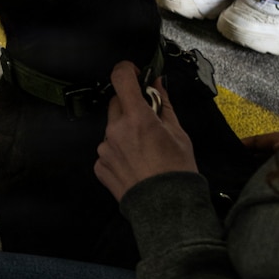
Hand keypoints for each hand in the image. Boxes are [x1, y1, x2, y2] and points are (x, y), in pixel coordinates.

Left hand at [94, 61, 199, 201]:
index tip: (134, 72)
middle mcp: (116, 130)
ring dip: (125, 131)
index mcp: (137, 118)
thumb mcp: (179, 133)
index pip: (121, 78)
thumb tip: (157, 84)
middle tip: (149, 120)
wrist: (167, 208)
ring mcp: (104, 148)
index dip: (126, 70)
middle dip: (131, 106)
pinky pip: (107, 149)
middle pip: (117, 103)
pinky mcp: (99, 165)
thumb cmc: (177, 171)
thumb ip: (164, 105)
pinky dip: (119, 151)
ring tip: (145, 150)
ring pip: (112, 128)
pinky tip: (136, 164)